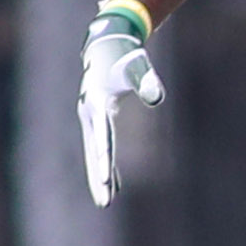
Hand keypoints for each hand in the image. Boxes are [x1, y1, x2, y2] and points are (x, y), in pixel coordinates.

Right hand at [78, 13, 164, 207]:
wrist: (108, 42)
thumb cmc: (124, 54)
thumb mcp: (136, 65)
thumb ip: (146, 80)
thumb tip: (157, 98)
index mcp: (97, 104)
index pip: (102, 140)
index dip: (104, 163)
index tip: (106, 183)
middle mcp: (89, 114)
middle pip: (94, 153)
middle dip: (98, 178)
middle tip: (104, 203)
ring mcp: (91, 117)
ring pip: (94, 153)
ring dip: (100, 176)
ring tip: (106, 202)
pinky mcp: (97, 118)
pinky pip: (100, 145)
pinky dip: (106, 163)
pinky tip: (114, 183)